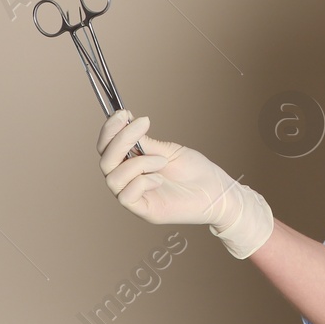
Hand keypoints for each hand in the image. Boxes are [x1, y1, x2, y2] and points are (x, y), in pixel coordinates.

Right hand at [98, 111, 243, 225]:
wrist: (218, 193)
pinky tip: (160, 178)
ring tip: (162, 159)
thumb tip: (125, 123)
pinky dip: (142, 182)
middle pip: (105, 161)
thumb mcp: (169, 151)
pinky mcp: (145, 210)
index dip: (110, 130)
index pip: (107, 148)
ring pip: (113, 178)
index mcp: (132, 163)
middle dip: (120, 140)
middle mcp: (129, 180)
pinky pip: (126, 197)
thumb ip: (145, 143)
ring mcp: (135, 196)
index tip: (123, 113)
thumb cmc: (196, 172)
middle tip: (142, 124)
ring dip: (138, 163)